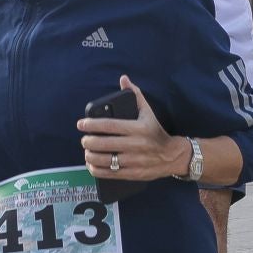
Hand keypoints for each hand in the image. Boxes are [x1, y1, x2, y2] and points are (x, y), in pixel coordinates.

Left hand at [77, 75, 191, 181]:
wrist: (172, 155)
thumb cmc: (156, 131)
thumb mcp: (148, 112)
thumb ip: (135, 95)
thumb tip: (124, 79)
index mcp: (138, 128)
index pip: (110, 125)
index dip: (92, 124)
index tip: (81, 124)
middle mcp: (136, 145)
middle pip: (105, 144)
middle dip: (89, 142)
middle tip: (84, 140)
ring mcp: (134, 161)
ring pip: (105, 160)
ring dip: (91, 156)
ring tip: (87, 151)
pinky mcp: (133, 173)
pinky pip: (110, 173)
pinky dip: (97, 170)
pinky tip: (91, 165)